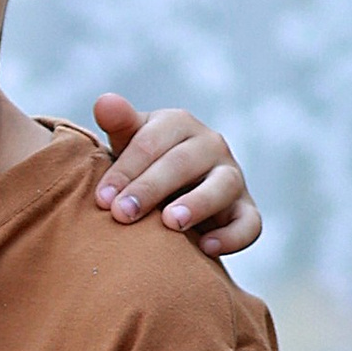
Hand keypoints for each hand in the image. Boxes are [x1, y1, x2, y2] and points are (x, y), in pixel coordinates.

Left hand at [90, 96, 260, 256]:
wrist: (170, 196)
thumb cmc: (143, 167)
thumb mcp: (128, 143)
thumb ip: (119, 124)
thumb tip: (104, 102)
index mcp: (178, 124)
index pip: (151, 141)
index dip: (126, 169)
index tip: (102, 199)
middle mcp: (210, 145)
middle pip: (183, 162)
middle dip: (150, 188)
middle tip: (122, 215)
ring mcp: (232, 177)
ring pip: (223, 185)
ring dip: (197, 204)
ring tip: (171, 223)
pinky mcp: (246, 210)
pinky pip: (249, 223)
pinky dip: (232, 237)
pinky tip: (205, 248)